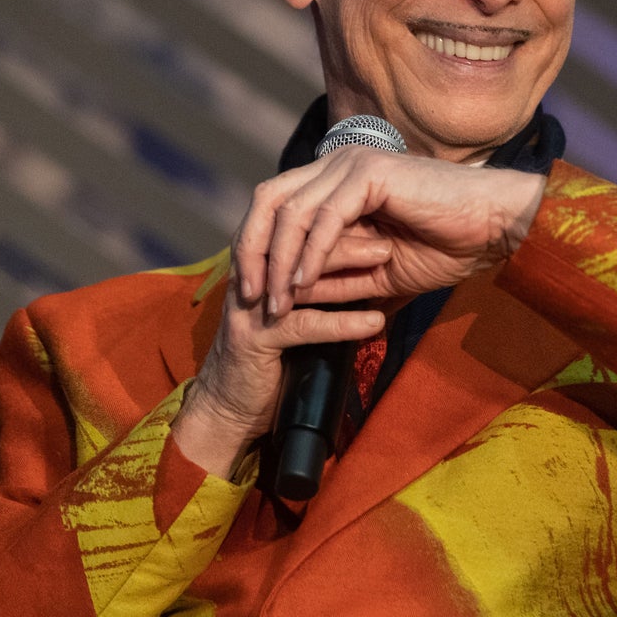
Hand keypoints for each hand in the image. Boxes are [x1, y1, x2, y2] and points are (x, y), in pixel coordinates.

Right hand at [172, 233, 390, 477]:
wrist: (227, 408)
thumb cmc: (269, 357)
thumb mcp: (295, 310)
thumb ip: (320, 285)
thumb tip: (367, 259)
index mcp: (258, 260)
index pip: (297, 224)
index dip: (336, 214)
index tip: (378, 208)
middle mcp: (250, 274)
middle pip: (300, 240)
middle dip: (347, 231)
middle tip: (389, 229)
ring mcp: (249, 306)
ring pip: (303, 277)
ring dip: (350, 267)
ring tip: (388, 258)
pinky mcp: (254, 339)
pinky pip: (305, 325)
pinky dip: (342, 323)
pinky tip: (374, 321)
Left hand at [232, 147, 546, 316]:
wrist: (492, 227)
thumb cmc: (445, 245)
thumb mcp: (374, 271)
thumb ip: (332, 276)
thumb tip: (287, 296)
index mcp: (336, 178)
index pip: (275, 205)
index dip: (256, 247)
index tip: (252, 294)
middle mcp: (338, 162)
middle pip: (268, 200)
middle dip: (252, 251)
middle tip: (249, 298)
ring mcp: (352, 163)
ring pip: (292, 211)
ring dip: (279, 262)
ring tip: (276, 305)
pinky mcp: (369, 172)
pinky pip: (325, 218)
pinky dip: (310, 255)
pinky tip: (303, 285)